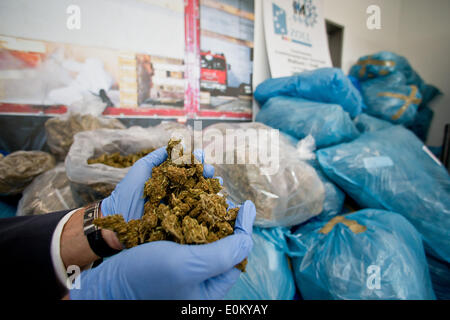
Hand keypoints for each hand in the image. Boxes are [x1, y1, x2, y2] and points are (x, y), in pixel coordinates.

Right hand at [70, 200, 255, 299]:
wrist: (105, 283)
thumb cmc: (144, 277)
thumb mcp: (189, 266)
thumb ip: (223, 254)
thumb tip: (247, 232)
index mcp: (211, 285)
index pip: (237, 253)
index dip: (244, 228)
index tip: (246, 205)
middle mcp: (200, 276)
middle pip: (222, 241)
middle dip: (223, 214)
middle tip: (223, 191)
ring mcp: (185, 265)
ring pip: (205, 233)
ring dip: (207, 208)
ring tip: (208, 190)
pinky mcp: (171, 255)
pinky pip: (187, 231)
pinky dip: (189, 213)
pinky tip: (188, 198)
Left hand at [100, 147, 215, 221]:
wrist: (119, 221)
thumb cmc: (127, 193)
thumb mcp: (141, 169)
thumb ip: (157, 157)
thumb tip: (175, 145)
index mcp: (168, 177)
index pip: (187, 166)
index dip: (196, 160)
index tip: (201, 156)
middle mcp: (176, 190)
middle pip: (197, 179)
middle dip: (206, 172)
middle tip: (210, 171)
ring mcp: (179, 206)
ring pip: (200, 195)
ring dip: (211, 187)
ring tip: (217, 183)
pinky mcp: (180, 221)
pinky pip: (197, 213)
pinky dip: (209, 206)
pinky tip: (216, 200)